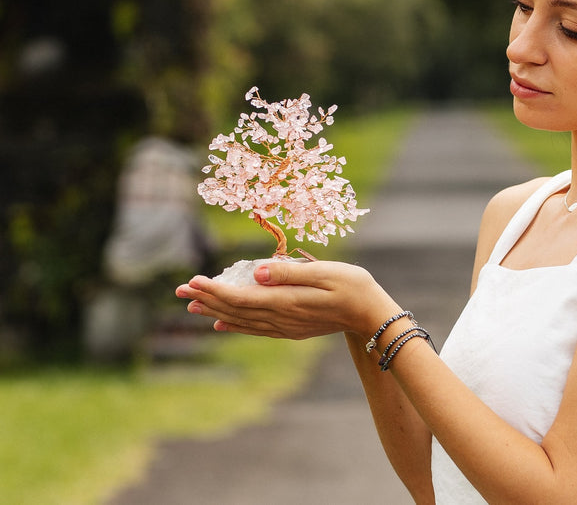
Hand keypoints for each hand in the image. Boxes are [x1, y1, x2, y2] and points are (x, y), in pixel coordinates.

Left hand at [175, 260, 396, 339]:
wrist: (371, 314)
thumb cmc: (353, 286)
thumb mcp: (325, 271)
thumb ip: (290, 272)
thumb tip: (257, 271)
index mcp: (286, 301)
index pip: (241, 297)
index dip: (214, 290)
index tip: (192, 281)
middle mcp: (281, 318)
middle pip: (235, 310)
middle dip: (207, 299)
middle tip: (180, 290)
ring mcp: (285, 326)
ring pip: (241, 320)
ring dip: (215, 312)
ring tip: (193, 305)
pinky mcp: (291, 328)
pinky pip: (254, 328)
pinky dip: (234, 325)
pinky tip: (222, 324)